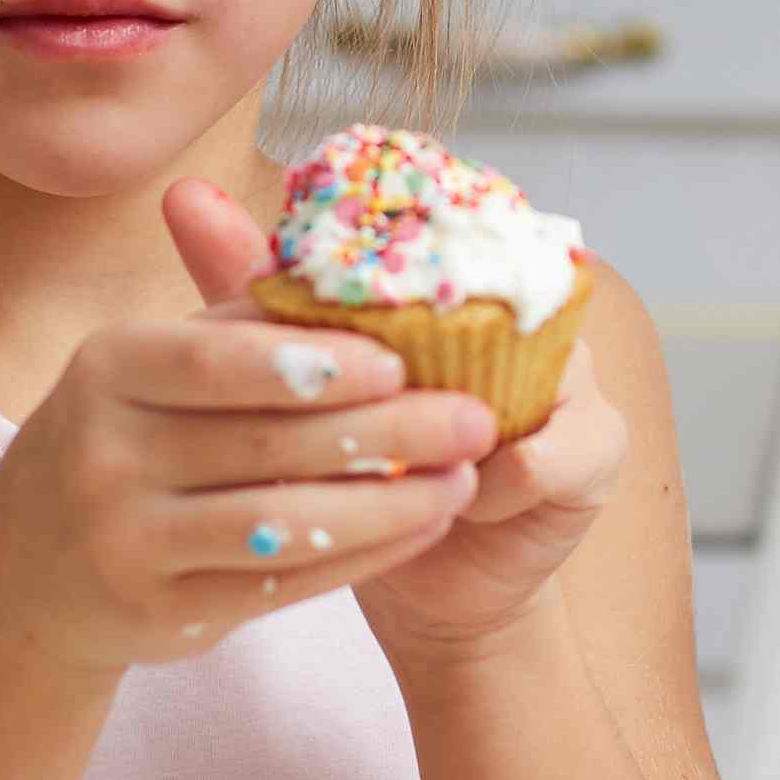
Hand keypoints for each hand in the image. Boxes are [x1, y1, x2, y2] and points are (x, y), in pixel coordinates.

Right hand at [0, 179, 500, 670]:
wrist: (32, 574)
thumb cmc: (123, 439)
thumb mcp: (150, 369)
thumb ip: (242, 324)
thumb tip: (360, 273)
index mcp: (107, 369)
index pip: (216, 361)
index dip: (312, 362)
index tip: (401, 358)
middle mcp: (105, 455)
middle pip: (265, 443)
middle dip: (386, 431)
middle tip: (474, 418)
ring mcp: (128, 543)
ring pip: (281, 523)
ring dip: (388, 504)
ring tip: (463, 481)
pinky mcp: (162, 614)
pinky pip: (282, 583)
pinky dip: (361, 555)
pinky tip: (418, 529)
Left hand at [156, 184, 622, 667]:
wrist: (423, 584)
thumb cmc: (352, 469)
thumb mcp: (296, 378)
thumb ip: (251, 286)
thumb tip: (182, 195)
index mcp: (460, 273)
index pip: (429, 233)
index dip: (371, 258)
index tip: (305, 294)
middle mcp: (528, 305)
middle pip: (485, 293)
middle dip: (409, 339)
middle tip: (342, 381)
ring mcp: (575, 371)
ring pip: (522, 369)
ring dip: (452, 418)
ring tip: (391, 459)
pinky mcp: (597, 446)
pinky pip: (550, 453)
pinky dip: (494, 481)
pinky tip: (451, 505)